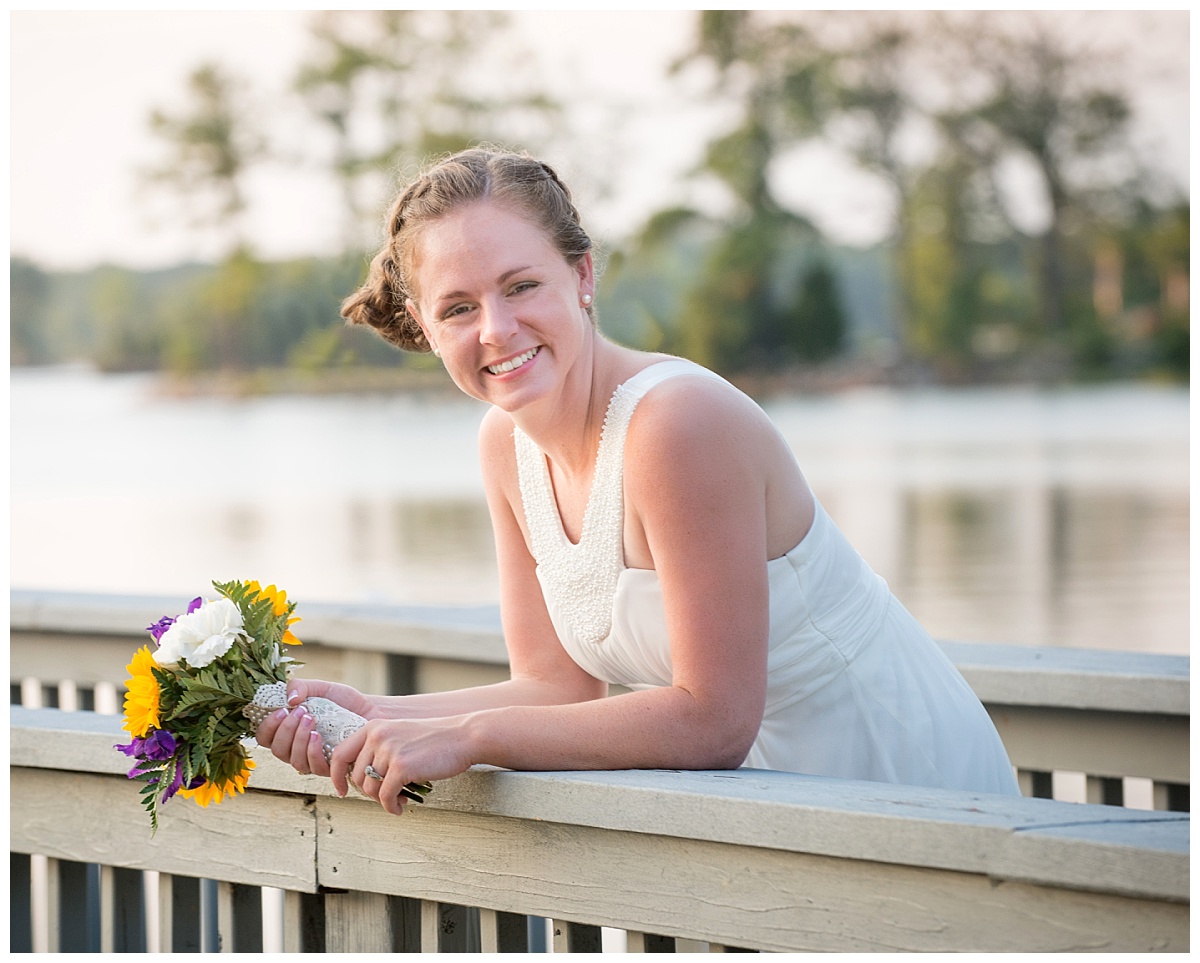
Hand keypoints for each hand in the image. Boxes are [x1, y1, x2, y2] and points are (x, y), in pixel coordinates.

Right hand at [254, 678, 374, 776]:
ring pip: (294, 760)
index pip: (264, 738)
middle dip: (286, 730)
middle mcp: (296, 748)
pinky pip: (313, 766)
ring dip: (298, 739)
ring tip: (311, 719)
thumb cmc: (340, 701)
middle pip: (277, 750)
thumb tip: (288, 699)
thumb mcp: (318, 687)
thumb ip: (299, 686)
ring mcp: (312, 760)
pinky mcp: (329, 767)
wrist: (368, 710)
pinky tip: (318, 735)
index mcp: (287, 732)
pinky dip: (312, 750)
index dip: (267, 727)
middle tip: (301, 711)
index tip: (281, 710)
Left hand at [330, 716, 474, 815]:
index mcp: (373, 727)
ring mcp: (389, 751)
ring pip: (370, 789)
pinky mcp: (401, 766)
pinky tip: (400, 807)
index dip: (336, 776)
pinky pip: (385, 797)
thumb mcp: (399, 735)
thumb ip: (378, 750)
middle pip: (356, 777)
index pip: (339, 754)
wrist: (463, 737)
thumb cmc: (434, 740)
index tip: (342, 790)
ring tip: (397, 800)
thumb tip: (361, 779)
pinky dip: (391, 807)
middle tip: (386, 796)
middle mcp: (377, 736)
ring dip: (382, 800)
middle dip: (368, 792)